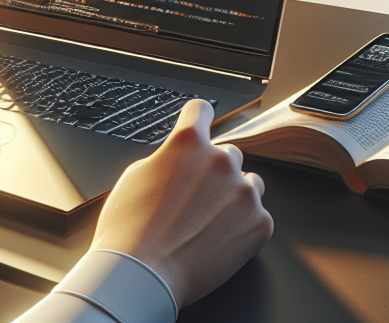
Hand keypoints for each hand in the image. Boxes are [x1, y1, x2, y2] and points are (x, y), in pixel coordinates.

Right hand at [89, 99, 272, 307]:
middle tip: (195, 199)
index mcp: (188, 142)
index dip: (198, 118)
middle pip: (227, 153)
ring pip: (248, 182)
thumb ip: (167, 159)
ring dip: (233, 195)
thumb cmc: (129, 231)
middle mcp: (220, 160)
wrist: (140, 278)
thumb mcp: (136, 176)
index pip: (202, 110)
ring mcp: (243, 192)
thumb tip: (179, 162)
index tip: (201, 123)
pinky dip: (243, 226)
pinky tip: (219, 241)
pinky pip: (258, 216)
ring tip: (209, 222)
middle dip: (213, 170)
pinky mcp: (259, 223)